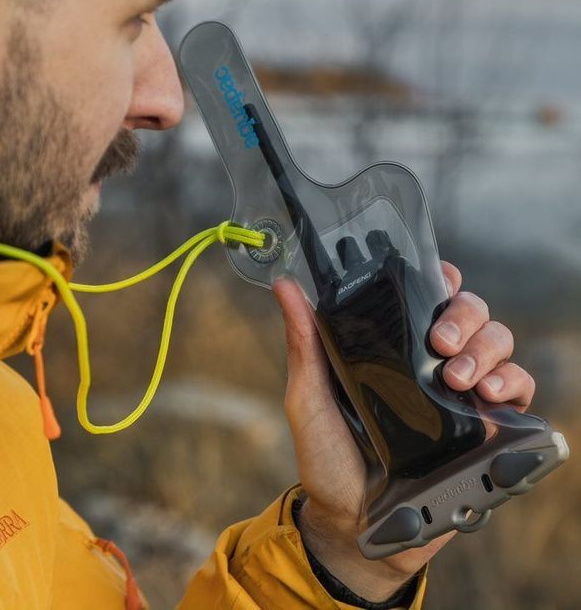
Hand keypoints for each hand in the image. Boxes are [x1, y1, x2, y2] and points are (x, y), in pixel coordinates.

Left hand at [273, 261, 534, 603]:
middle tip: (440, 342)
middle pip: (470, 312)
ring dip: (485, 350)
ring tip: (458, 378)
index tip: (439, 281)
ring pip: (497, 342)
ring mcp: (460, 393)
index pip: (428, 295)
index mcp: (393, 346)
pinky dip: (511, 382)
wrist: (352, 524)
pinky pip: (517, 389)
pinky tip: (487, 394)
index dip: (441, 280)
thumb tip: (285, 286)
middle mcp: (431, 362)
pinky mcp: (484, 426)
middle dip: (463, 317)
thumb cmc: (328, 458)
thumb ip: (304, 342)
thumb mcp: (309, 398)